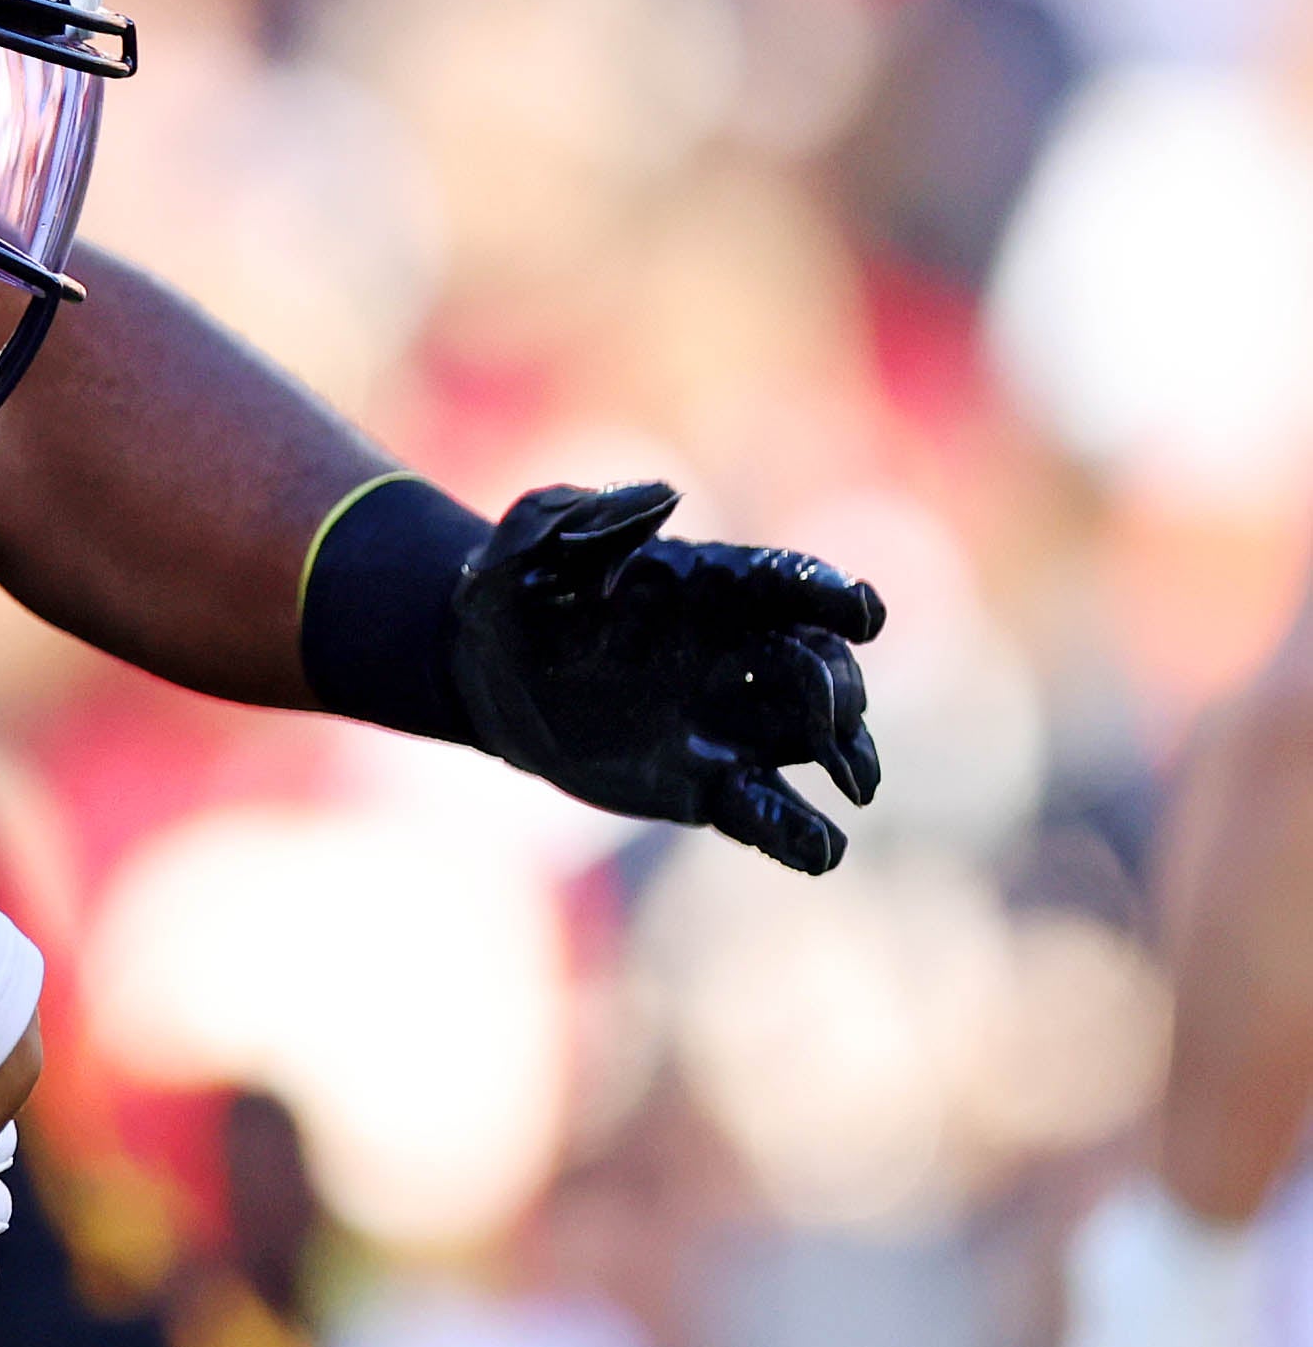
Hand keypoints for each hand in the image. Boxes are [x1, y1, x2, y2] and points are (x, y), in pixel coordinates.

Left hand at [451, 482, 882, 873]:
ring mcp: (726, 722)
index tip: (865, 613)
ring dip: (846, 757)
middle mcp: (735, 653)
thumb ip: (592, 516)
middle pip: (817, 665)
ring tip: (854, 783)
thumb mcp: (533, 538)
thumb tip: (664, 495)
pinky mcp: (703, 784)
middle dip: (838, 688)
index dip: (830, 595)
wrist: (481, 670)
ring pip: (812, 738)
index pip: (786, 583)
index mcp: (710, 585)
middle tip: (832, 717)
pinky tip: (821, 851)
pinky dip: (797, 831)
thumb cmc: (513, 586)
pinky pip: (763, 810)